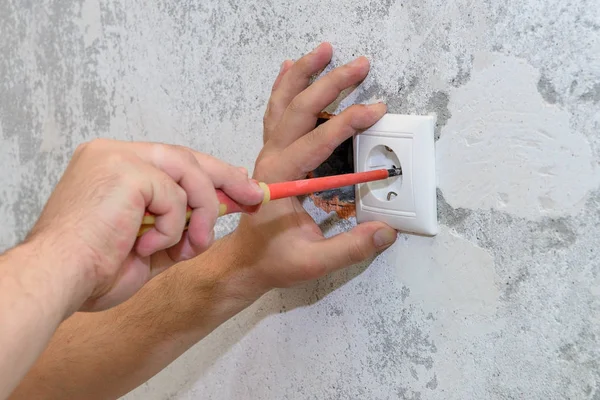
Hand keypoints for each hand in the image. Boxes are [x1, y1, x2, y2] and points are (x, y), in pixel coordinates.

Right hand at [28, 139, 263, 310]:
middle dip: (224, 178)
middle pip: (185, 156)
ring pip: (187, 172)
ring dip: (201, 212)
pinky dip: (173, 228)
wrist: (59, 281)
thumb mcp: (152, 241)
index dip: (208, 174)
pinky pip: (175, 196)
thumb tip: (224, 207)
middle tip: (254, 194)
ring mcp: (118, 158)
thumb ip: (183, 221)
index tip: (238, 185)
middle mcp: (113, 154)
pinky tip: (146, 246)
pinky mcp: (126, 170)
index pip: (172, 161)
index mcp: (113, 167)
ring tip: (194, 244)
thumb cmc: (95, 268)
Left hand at [229, 42, 397, 295]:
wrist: (244, 261)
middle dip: (330, 84)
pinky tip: (290, 69)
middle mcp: (271, 160)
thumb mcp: (313, 261)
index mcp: (280, 179)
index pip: (317, 141)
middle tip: (360, 66)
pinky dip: (284, 88)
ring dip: (303, 75)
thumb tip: (386, 231)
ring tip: (323, 50)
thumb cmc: (273, 260)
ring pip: (283, 104)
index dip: (348, 122)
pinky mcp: (273, 156)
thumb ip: (350, 248)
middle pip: (299, 110)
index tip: (376, 111)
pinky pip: (276, 114)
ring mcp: (269, 155)